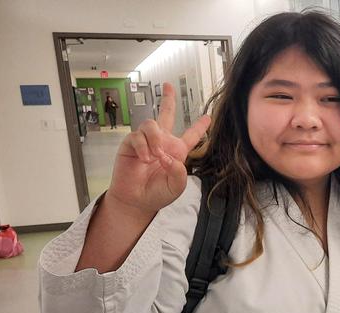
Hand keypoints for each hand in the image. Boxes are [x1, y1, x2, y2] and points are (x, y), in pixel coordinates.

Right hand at [107, 82, 211, 218]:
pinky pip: (137, 136)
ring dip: (155, 139)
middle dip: (168, 99)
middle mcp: (162, 142)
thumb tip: (171, 158)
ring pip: (151, 124)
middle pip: (166, 115)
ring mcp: (146, 142)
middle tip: (168, 86)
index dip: (200, 126)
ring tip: (155, 156)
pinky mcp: (131, 144)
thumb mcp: (176, 186)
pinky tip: (145, 159)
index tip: (208, 116)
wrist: (137, 200)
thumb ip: (179, 173)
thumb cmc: (157, 193)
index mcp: (177, 151)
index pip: (191, 135)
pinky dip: (143, 147)